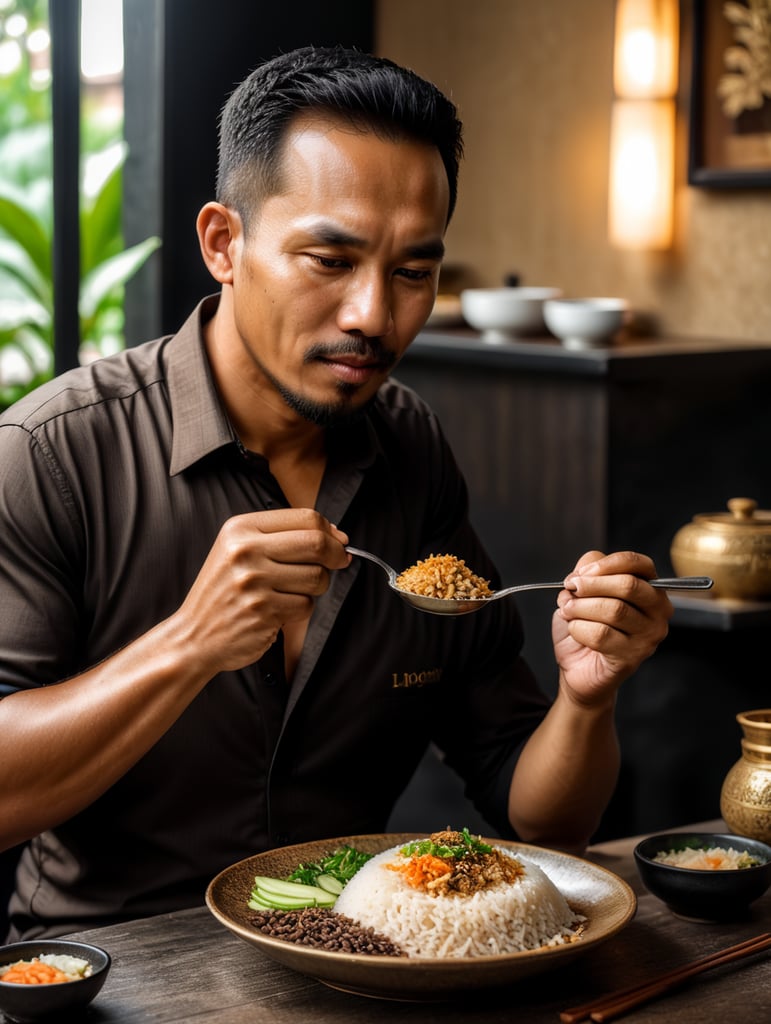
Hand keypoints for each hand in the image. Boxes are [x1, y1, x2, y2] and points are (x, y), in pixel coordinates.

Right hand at [174, 508, 348, 673]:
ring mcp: (253, 581)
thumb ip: (283, 537)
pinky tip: (281, 610)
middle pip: (316, 543)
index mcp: (240, 528)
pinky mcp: (263, 611)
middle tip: (339, 563)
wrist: (195, 636)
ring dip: (317, 587)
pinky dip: (301, 610)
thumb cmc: (226, 591)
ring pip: (317, 577)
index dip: (330, 531)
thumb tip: (337, 536)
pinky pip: (306, 605)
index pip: (305, 517)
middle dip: (336, 555)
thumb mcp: (240, 549)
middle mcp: (245, 550)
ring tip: (294, 591)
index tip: (339, 542)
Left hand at [551, 550, 672, 704]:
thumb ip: (587, 571)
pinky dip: (578, 628)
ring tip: (567, 611)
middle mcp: (658, 612)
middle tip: (571, 589)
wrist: (578, 668)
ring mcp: (649, 636)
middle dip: (591, 585)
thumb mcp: (582, 590)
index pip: (638, 564)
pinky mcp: (632, 657)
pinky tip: (576, 631)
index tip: (581, 573)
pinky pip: (601, 635)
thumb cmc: (585, 627)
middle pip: (628, 585)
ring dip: (581, 608)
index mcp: (650, 588)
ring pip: (614, 610)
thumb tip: (585, 569)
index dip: (607, 563)